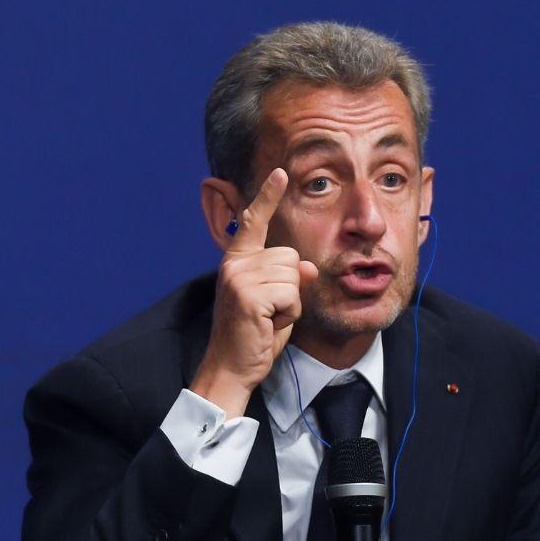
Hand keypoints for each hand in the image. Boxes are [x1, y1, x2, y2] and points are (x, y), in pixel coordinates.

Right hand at [191, 168, 318, 416]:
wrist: (231, 368)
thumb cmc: (253, 336)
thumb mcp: (276, 303)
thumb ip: (288, 280)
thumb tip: (308, 267)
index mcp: (237, 261)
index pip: (254, 221)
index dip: (268, 196)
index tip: (281, 172)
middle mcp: (235, 263)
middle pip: (291, 256)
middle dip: (291, 287)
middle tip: (269, 312)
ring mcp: (239, 277)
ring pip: (294, 275)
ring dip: (290, 302)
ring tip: (267, 318)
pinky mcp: (248, 294)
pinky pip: (291, 294)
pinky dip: (288, 314)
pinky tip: (268, 324)